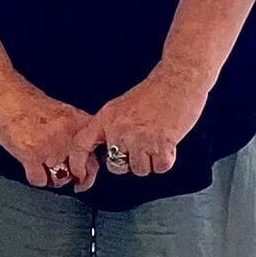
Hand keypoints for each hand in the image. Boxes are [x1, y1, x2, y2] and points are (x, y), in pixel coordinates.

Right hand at [0, 90, 103, 195]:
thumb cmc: (22, 99)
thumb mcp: (59, 110)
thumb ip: (72, 130)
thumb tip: (80, 150)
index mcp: (76, 121)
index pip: (95, 151)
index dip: (92, 164)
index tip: (89, 171)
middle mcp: (66, 135)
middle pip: (81, 169)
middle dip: (76, 177)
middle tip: (73, 179)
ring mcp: (49, 147)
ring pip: (60, 178)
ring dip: (54, 178)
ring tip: (45, 168)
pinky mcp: (30, 155)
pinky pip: (40, 181)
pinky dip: (36, 178)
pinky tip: (31, 169)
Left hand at [84, 61, 211, 180]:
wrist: (178, 80)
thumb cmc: (154, 92)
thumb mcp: (122, 106)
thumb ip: (111, 127)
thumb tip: (107, 151)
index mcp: (106, 118)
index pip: (82, 144)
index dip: (78, 164)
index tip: (80, 176)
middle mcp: (120, 130)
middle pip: (116, 166)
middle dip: (129, 161)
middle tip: (142, 144)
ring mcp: (139, 138)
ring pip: (139, 170)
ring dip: (150, 161)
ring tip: (156, 140)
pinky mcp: (161, 144)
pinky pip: (160, 167)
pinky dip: (165, 160)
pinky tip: (167, 143)